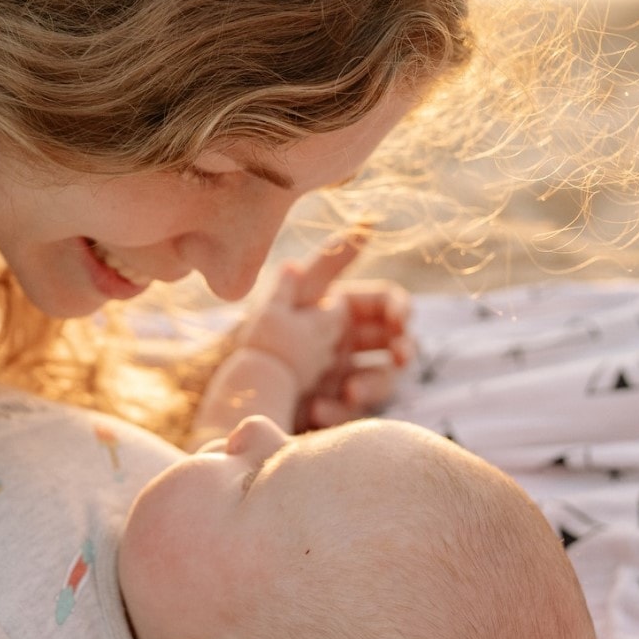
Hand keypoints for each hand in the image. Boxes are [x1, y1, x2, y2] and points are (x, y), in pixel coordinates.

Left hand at [234, 242, 412, 429]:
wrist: (235, 386)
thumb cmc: (266, 333)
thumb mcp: (293, 296)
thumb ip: (327, 264)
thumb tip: (365, 226)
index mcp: (345, 311)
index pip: (386, 303)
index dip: (400, 308)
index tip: (400, 319)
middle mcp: (352, 344)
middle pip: (395, 342)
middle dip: (403, 349)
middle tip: (399, 357)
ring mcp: (347, 376)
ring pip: (381, 379)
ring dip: (372, 385)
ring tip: (348, 392)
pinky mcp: (335, 407)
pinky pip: (349, 412)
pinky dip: (337, 412)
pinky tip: (317, 411)